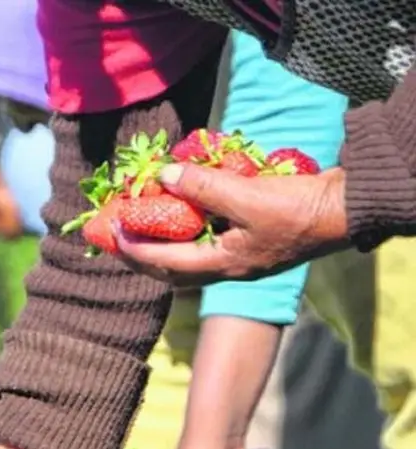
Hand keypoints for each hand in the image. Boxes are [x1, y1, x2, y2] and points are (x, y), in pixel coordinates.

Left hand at [113, 163, 350, 286]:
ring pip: (186, 255)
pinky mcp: (247, 241)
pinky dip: (186, 227)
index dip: (135, 249)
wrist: (342, 210)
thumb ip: (204, 187)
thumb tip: (165, 174)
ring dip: (161, 242)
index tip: (112, 233)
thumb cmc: (298, 209)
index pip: (165, 263)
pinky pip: (205, 238)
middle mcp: (225, 266)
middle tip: (117, 235)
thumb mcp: (248, 197)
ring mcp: (237, 256)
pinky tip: (178, 209)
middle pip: (171, 268)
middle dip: (141, 254)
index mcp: (222, 265)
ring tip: (139, 224)